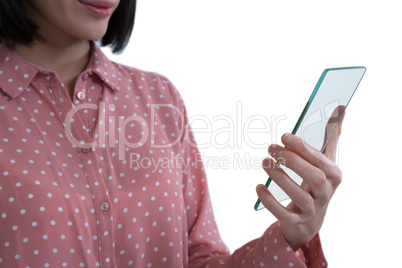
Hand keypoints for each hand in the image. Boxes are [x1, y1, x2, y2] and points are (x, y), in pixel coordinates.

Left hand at [256, 111, 344, 250]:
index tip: (284, 136)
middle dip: (293, 161)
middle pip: (315, 179)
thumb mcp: (326, 160)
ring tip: (264, 162)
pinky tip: (258, 187)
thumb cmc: (317, 183)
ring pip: (299, 197)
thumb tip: (341, 108)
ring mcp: (312, 210)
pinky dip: (270, 201)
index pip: (322, 161)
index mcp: (334, 176)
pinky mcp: (296, 222)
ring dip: (280, 178)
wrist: (310, 220)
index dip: (303, 148)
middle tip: (271, 147)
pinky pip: (284, 214)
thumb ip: (331, 136)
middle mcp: (326, 194)